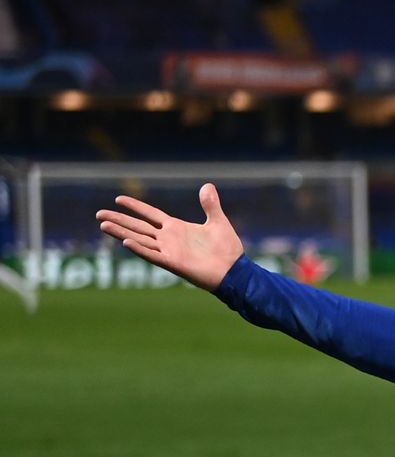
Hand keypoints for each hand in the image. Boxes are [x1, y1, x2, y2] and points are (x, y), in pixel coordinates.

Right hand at [96, 183, 243, 291]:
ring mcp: (169, 251)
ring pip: (139, 240)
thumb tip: (207, 185)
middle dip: (119, 220)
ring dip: (121, 233)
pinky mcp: (174, 263)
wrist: (235, 271)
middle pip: (138, 227)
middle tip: (98, 214)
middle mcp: (168, 239)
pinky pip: (153, 256)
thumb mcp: (218, 222)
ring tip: (103, 225)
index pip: (150, 214)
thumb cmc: (227, 249)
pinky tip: (125, 242)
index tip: (118, 198)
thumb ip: (211, 205)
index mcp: (176, 228)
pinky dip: (140, 249)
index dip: (135, 207)